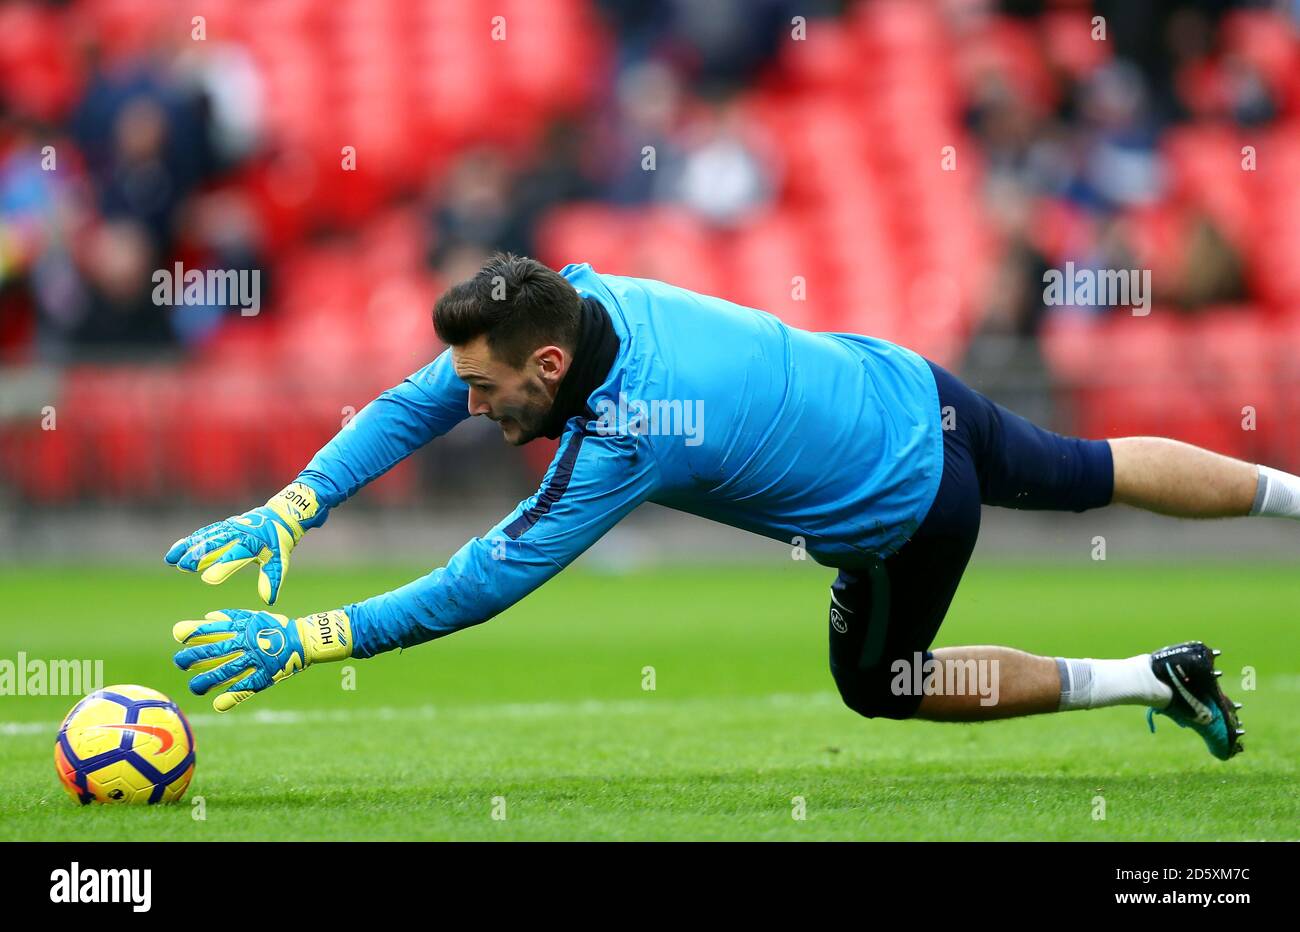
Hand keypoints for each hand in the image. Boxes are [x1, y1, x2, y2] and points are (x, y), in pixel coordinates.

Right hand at [164, 482, 325, 604]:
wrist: (277, 518)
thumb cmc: (277, 543)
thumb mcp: (278, 561)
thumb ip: (271, 579)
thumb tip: (268, 600)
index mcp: (253, 542)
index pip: (236, 555)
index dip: (222, 567)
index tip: (208, 579)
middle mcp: (238, 533)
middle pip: (216, 544)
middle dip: (198, 555)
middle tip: (183, 567)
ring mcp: (227, 528)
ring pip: (205, 538)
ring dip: (187, 548)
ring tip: (171, 560)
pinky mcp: (221, 527)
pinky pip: (202, 534)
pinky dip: (188, 542)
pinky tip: (174, 551)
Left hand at [172, 608, 351, 711]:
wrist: (303, 640)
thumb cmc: (274, 628)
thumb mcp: (253, 617)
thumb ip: (230, 618)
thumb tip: (207, 617)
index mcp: (242, 628)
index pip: (214, 629)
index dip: (195, 632)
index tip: (178, 635)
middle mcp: (246, 643)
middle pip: (216, 651)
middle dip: (194, 657)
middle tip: (180, 662)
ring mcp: (256, 660)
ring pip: (227, 671)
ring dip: (208, 680)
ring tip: (195, 687)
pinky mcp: (265, 676)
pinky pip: (246, 687)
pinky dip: (232, 696)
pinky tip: (218, 704)